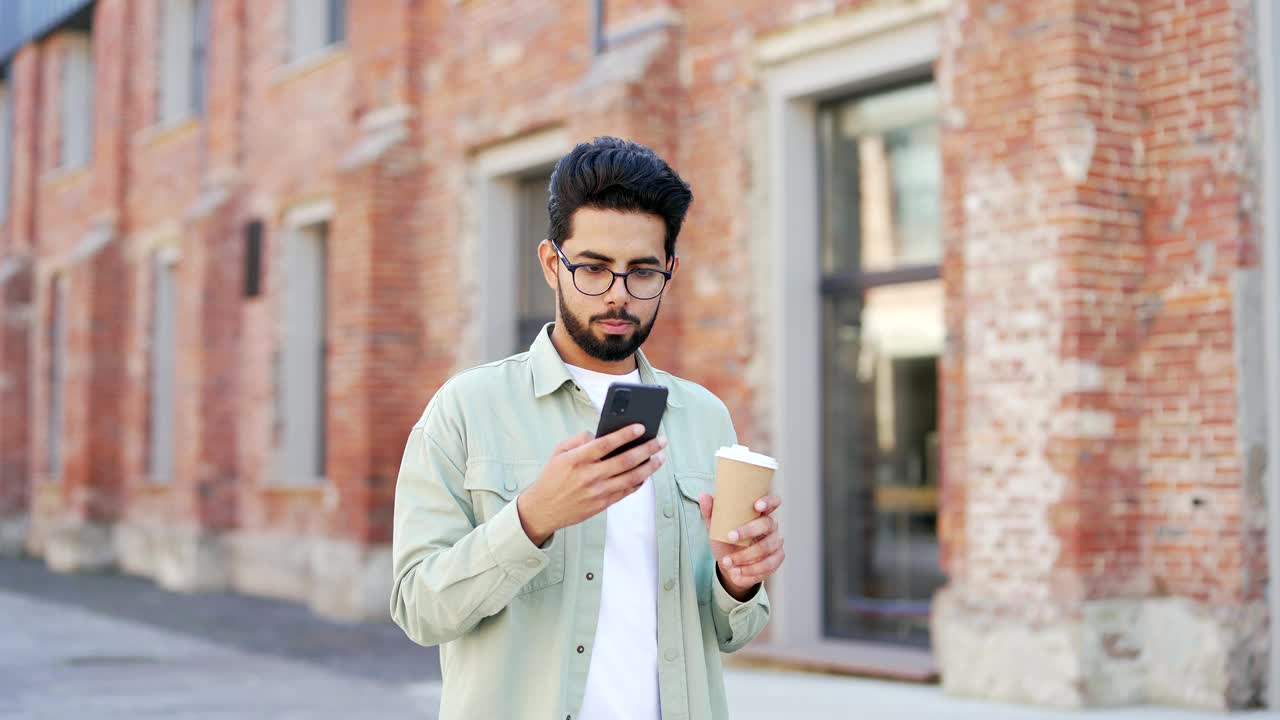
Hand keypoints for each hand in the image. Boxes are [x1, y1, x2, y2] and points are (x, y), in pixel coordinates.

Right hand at [516, 425, 666, 545]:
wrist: (543, 509)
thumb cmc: (552, 478)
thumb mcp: (558, 452)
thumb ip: (578, 440)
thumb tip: (597, 434)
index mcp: (578, 459)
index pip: (607, 443)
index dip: (626, 434)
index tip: (641, 427)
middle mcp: (590, 475)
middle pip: (626, 460)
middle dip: (647, 449)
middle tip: (661, 441)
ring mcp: (598, 491)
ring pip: (631, 477)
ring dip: (649, 466)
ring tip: (660, 457)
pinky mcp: (602, 504)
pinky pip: (626, 492)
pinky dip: (639, 482)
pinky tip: (647, 474)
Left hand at [697, 493, 783, 600]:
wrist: (730, 565)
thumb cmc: (726, 540)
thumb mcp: (716, 527)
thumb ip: (711, 512)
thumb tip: (703, 495)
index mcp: (759, 513)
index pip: (772, 502)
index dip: (768, 501)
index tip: (757, 506)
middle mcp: (771, 526)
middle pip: (767, 525)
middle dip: (748, 531)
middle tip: (730, 537)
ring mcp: (776, 543)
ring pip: (766, 548)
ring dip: (745, 556)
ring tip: (728, 562)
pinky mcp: (777, 559)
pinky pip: (768, 565)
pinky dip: (750, 571)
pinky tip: (737, 572)